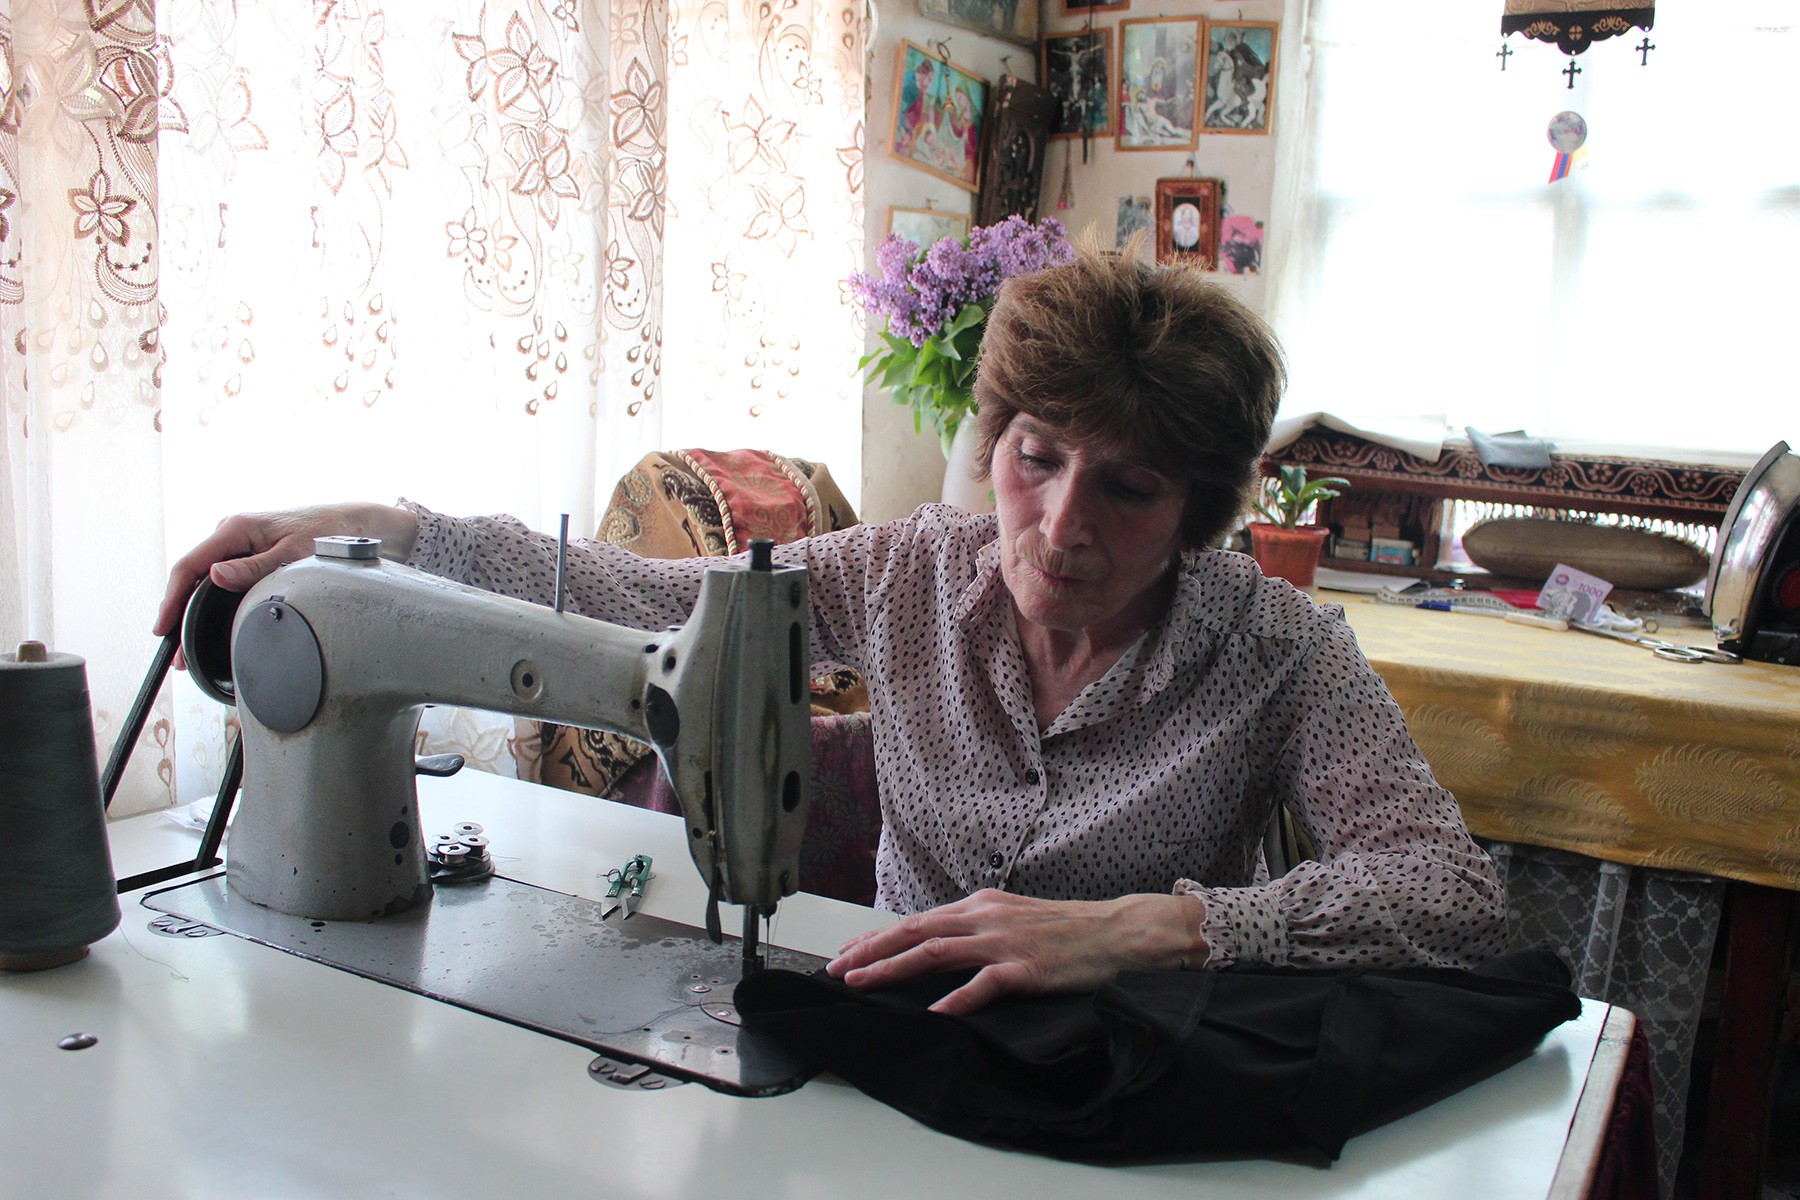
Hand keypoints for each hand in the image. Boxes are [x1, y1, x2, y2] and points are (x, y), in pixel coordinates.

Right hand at [153, 503, 418, 639]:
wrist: (354, 523)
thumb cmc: (327, 534)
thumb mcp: (292, 555)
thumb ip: (253, 568)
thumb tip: (214, 578)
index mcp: (235, 528)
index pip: (189, 566)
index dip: (171, 599)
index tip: (162, 628)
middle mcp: (231, 532)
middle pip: (192, 575)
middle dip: (180, 613)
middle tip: (177, 652)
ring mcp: (239, 542)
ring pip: (205, 579)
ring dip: (194, 611)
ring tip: (188, 647)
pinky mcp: (249, 551)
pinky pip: (221, 578)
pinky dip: (212, 602)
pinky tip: (208, 624)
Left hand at [825, 889, 1207, 1015]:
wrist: (1116, 931)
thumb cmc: (1067, 930)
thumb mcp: (1014, 920)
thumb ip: (978, 932)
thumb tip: (940, 948)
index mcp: (980, 906)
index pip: (917, 920)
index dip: (878, 937)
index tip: (848, 951)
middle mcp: (984, 918)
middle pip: (914, 931)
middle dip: (871, 951)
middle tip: (837, 968)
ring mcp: (1003, 942)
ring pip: (934, 952)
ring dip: (893, 968)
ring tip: (863, 983)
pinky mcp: (1025, 968)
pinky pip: (982, 984)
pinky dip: (955, 999)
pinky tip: (933, 1013)